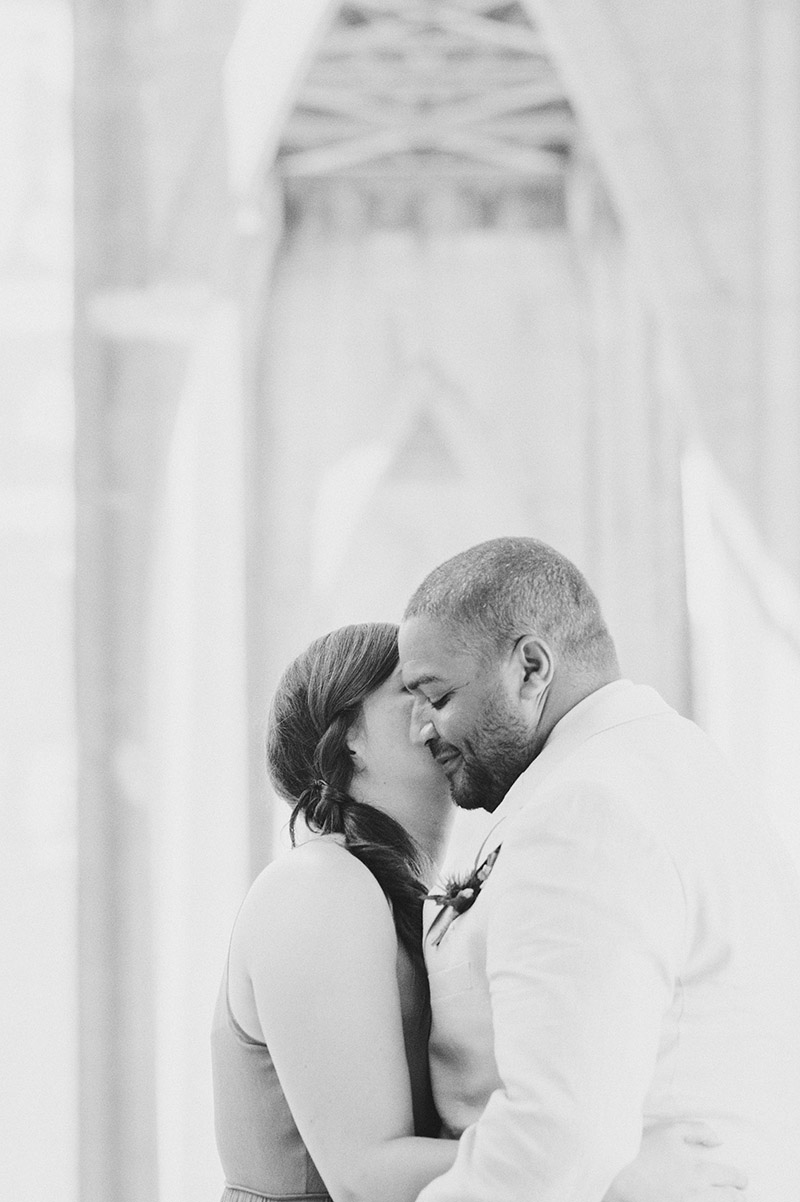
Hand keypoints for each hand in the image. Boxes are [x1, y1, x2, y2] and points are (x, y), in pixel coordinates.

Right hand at [605, 1120, 747, 1201]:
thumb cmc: (644, 1149)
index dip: (740, 1179)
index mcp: (699, 1169)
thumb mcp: (671, 1130)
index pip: (731, 1177)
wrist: (619, 1172)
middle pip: (731, 1200)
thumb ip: (698, 1131)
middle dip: (739, 1197)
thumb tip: (719, 1140)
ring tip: (728, 1201)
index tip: (741, 1180)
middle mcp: (698, 1192)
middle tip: (739, 1196)